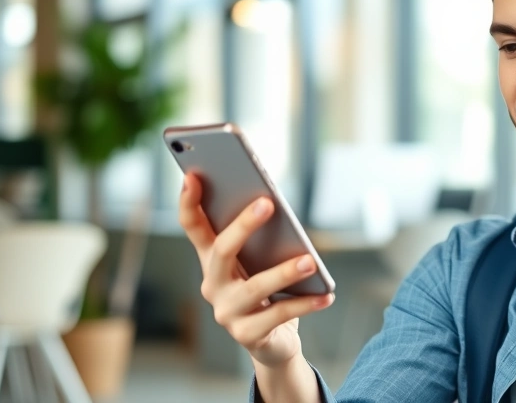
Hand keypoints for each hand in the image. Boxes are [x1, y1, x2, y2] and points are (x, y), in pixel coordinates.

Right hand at [178, 173, 334, 368]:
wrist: (273, 340)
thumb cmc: (269, 290)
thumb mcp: (262, 261)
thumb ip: (263, 237)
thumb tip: (275, 204)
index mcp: (212, 260)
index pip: (194, 227)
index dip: (189, 202)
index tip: (193, 175)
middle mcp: (213, 284)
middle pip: (221, 251)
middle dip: (243, 226)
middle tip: (268, 203)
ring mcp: (227, 311)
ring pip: (255, 287)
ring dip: (284, 272)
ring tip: (310, 261)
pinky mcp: (246, 334)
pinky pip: (279, 315)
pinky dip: (305, 304)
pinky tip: (326, 295)